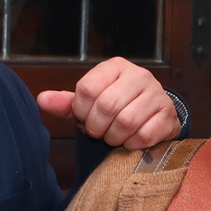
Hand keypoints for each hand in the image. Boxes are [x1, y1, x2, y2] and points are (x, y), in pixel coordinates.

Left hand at [36, 58, 181, 150]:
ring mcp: (157, 94)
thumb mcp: (90, 104)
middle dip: (97, 127)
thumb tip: (41, 99)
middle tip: (98, 132)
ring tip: (114, 137)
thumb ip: (67, 103)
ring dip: (114, 137)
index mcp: (116, 66)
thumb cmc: (117, 108)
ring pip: (126, 122)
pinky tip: (131, 140)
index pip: (87, 89)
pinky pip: (144, 135)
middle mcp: (139, 75)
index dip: (81, 111)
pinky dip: (132, 144)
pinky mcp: (168, 115)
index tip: (84, 118)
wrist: (153, 116)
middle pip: (107, 105)